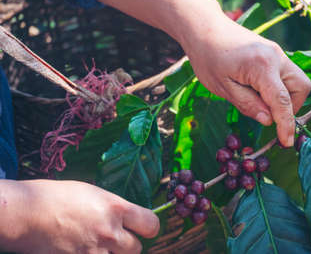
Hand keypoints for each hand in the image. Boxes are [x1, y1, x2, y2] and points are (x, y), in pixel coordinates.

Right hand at [0, 180, 158, 253]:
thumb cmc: (58, 198)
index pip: (151, 225)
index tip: (144, 229)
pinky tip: (84, 250)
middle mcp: (110, 232)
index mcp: (116, 208)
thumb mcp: (94, 194)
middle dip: (128, 244)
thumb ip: (115, 208)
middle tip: (116, 239)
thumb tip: (130, 219)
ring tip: (97, 245)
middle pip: (137, 249)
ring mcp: (95, 252)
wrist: (27, 214)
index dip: (149, 228)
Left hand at [184, 17, 310, 146]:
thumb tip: (268, 121)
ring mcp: (277, 52)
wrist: (205, 28)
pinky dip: (280, 87)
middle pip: (301, 88)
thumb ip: (248, 105)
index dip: (286, 125)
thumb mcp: (222, 87)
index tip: (287, 143)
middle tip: (268, 116)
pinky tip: (258, 90)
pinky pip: (286, 73)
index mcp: (262, 67)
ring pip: (297, 80)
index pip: (282, 101)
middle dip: (291, 107)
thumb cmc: (208, 57)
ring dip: (286, 97)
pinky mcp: (273, 52)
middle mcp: (276, 57)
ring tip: (260, 102)